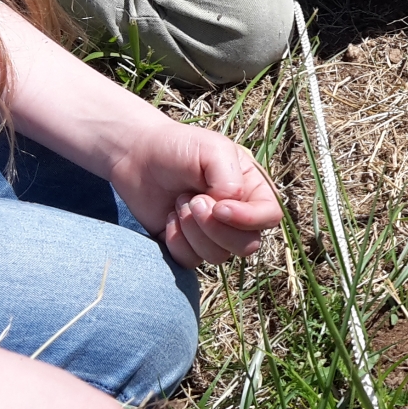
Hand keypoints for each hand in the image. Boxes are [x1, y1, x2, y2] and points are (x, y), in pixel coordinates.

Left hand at [107, 120, 281, 267]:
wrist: (138, 156)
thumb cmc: (180, 147)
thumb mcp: (213, 149)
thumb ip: (231, 179)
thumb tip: (230, 207)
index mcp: (253, 190)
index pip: (269, 217)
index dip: (248, 219)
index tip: (219, 206)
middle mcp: (239, 216)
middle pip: (247, 245)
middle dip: (214, 227)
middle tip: (191, 200)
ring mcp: (214, 234)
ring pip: (218, 255)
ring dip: (193, 231)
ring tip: (179, 202)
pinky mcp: (188, 246)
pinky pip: (191, 261)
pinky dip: (177, 242)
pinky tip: (168, 218)